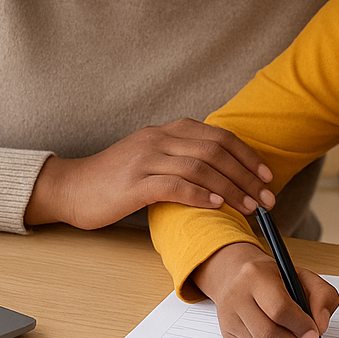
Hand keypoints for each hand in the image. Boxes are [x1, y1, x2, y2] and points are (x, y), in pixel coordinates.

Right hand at [25, 119, 274, 228]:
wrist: (71, 188)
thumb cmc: (114, 180)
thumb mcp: (151, 158)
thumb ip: (181, 157)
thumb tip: (222, 175)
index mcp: (166, 131)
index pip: (218, 136)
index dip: (247, 155)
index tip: (267, 176)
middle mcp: (158, 139)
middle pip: (215, 150)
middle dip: (246, 175)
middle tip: (267, 198)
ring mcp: (145, 159)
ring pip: (200, 167)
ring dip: (231, 188)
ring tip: (250, 206)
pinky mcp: (134, 184)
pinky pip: (175, 185)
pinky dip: (200, 195)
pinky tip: (217, 206)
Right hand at [192, 242, 338, 337]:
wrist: (238, 276)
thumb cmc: (273, 277)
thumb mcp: (304, 276)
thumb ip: (323, 296)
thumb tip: (321, 326)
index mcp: (256, 275)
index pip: (279, 309)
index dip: (301, 326)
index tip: (315, 334)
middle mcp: (237, 296)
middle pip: (268, 334)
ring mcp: (229, 318)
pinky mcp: (228, 335)